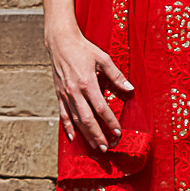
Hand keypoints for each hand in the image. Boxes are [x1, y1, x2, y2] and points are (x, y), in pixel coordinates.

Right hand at [50, 25, 132, 151]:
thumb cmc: (83, 49)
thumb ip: (116, 75)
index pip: (101, 108)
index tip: (118, 132)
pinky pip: (63, 114)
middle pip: (87, 119)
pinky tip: (73, 138)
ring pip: (75, 120)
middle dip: (97, 135)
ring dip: (85, 135)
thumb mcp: (103, 58)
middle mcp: (75, 91)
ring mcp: (65, 94)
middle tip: (105, 148)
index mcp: (87, 82)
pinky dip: (67, 127)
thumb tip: (130, 88)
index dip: (110, 122)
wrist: (61, 42)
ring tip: (94, 147)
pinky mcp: (59, 94)